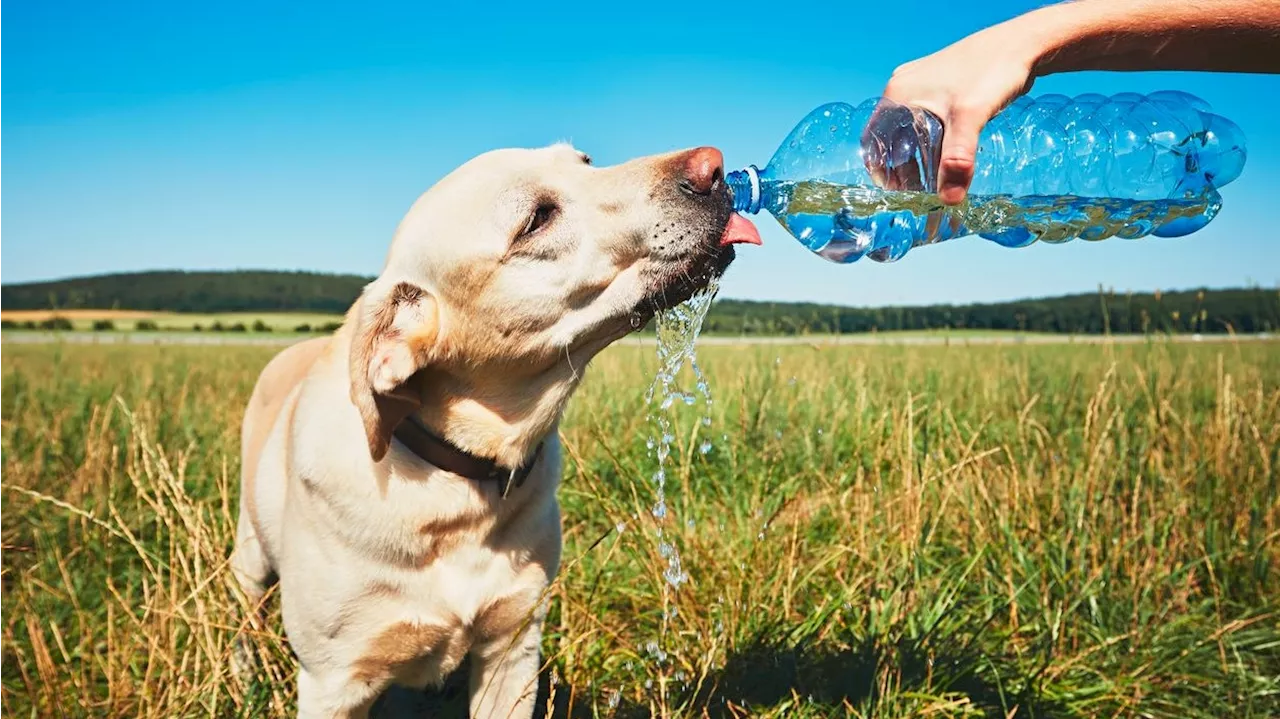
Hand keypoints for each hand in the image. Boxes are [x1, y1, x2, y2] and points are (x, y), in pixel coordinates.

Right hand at [878, 23, 1040, 204]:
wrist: (1022, 44)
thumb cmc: (992, 71)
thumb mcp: (971, 118)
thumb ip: (957, 160)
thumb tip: (949, 200)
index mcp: (898, 94)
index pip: (874, 140)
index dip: (880, 170)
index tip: (896, 193)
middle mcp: (904, 87)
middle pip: (891, 137)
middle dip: (902, 167)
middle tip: (919, 191)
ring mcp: (922, 85)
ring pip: (910, 130)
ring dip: (918, 155)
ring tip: (935, 178)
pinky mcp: (940, 86)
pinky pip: (926, 120)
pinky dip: (932, 141)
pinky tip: (949, 154)